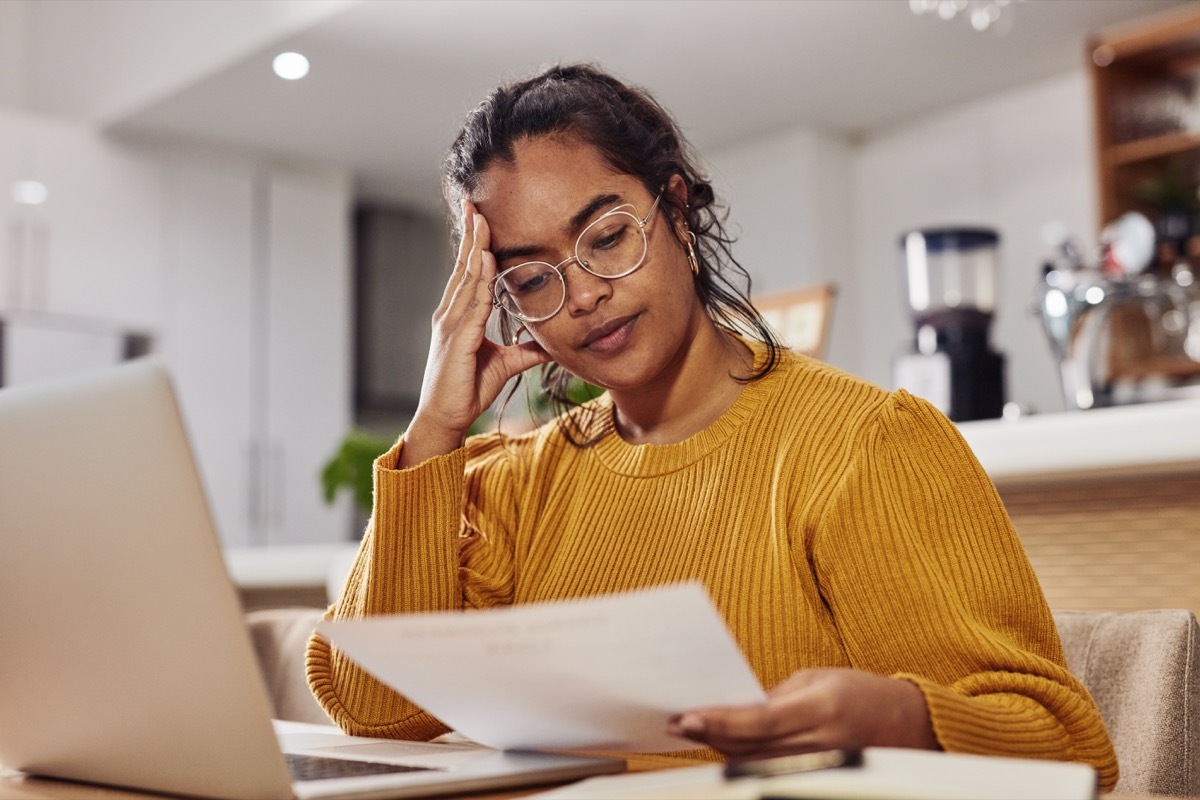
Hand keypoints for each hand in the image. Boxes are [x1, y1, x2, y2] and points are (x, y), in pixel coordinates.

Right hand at [401, 201, 550, 466]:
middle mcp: (451, 314)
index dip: (473, 246)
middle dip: (470, 235)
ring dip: (474, 249)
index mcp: (459, 316)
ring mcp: (451, 325)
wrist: (445, 418)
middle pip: (463, 267)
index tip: (479, 219)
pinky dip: (479, 281)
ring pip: (466, 279)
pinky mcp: (457, 339)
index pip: (468, 273)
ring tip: (481, 221)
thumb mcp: (505, 364)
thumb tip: (549, 344)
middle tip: (474, 204)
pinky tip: (486, 261)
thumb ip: (526, 351)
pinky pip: (472, 304)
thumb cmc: (467, 390)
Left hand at [667, 668, 937, 757]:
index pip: (758, 720)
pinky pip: (771, 771)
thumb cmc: (861, 692)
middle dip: (709, 735)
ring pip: (755, 764)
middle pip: (750, 746)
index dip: (718, 721)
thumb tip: (733, 708)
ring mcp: (821, 765)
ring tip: (692, 732)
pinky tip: (724, 747)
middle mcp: (821, 743)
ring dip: (720, 749)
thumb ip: (775, 697)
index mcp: (821, 709)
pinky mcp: (820, 776)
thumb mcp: (817, 679)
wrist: (909, 723)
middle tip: (676, 723)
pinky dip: (744, 759)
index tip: (685, 718)